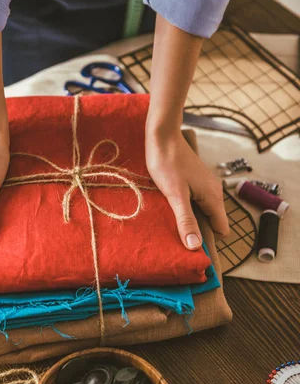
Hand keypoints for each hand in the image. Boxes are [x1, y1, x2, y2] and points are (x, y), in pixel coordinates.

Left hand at [146, 127, 229, 249]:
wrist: (162, 136)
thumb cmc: (167, 163)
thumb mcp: (175, 196)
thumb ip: (186, 221)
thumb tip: (195, 247)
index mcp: (213, 197)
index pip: (222, 230)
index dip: (208, 240)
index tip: (188, 243)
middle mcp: (214, 191)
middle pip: (212, 221)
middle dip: (197, 229)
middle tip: (176, 230)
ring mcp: (206, 184)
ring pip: (204, 211)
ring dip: (190, 217)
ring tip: (172, 215)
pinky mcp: (196, 180)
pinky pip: (197, 200)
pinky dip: (187, 206)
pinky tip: (172, 202)